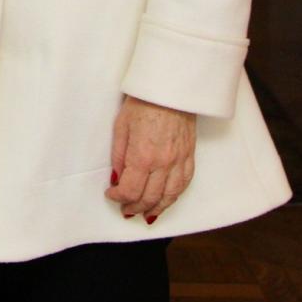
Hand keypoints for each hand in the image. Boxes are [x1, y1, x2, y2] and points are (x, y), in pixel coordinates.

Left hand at [106, 95, 195, 222]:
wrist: (171, 88)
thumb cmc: (143, 102)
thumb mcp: (121, 126)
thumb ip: (119, 156)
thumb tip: (117, 178)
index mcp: (142, 156)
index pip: (130, 190)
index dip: (118, 197)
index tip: (111, 194)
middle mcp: (162, 163)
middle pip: (149, 198)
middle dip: (135, 207)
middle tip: (126, 209)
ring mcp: (179, 161)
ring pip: (169, 196)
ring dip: (156, 208)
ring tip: (145, 214)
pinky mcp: (190, 156)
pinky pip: (184, 184)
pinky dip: (174, 196)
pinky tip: (166, 200)